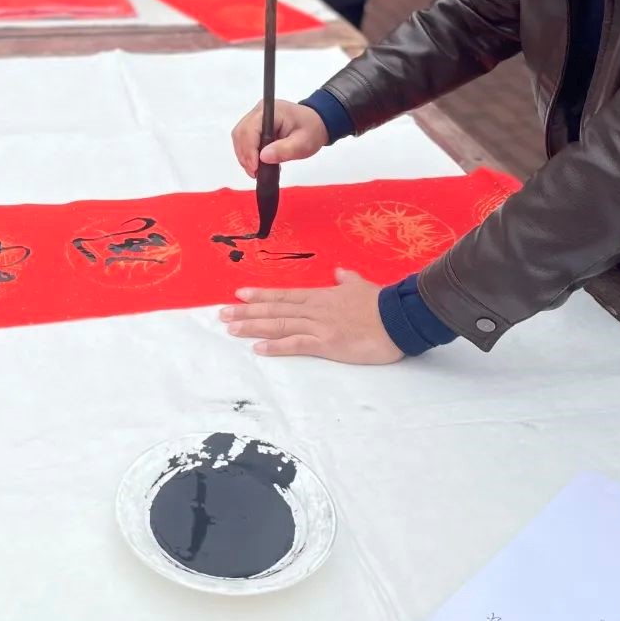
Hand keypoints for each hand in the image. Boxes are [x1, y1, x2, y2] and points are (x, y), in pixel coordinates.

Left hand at [219, 270, 403, 363]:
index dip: (260, 295)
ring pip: (280, 324)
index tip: (239, 295)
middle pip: (275, 309)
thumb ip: (346, 279)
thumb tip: (339, 272)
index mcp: (320, 296)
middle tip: (222, 314)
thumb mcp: (360, 285)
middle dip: (247, 311)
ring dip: (254, 326)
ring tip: (231, 329)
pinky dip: (276, 346)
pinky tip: (259, 348)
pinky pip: (297, 344)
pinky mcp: (327, 343)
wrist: (398, 317)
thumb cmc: (380, 303)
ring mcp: (319, 326)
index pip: (283, 295)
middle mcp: (314, 309)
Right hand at [231, 99, 327, 177]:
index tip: (255, 168)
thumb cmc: (311, 130)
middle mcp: (259, 111)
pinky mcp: (255, 125)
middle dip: (245, 155)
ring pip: (239, 137)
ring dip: (244, 156)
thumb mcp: (303, 143)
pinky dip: (247, 153)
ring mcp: (255, 117)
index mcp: (271, 111)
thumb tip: (263, 157)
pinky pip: (244, 139)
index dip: (249, 149)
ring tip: (256, 170)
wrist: (316, 123)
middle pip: (241, 133)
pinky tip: (257, 164)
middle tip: (255, 173)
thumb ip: (284, 150)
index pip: (251, 129)